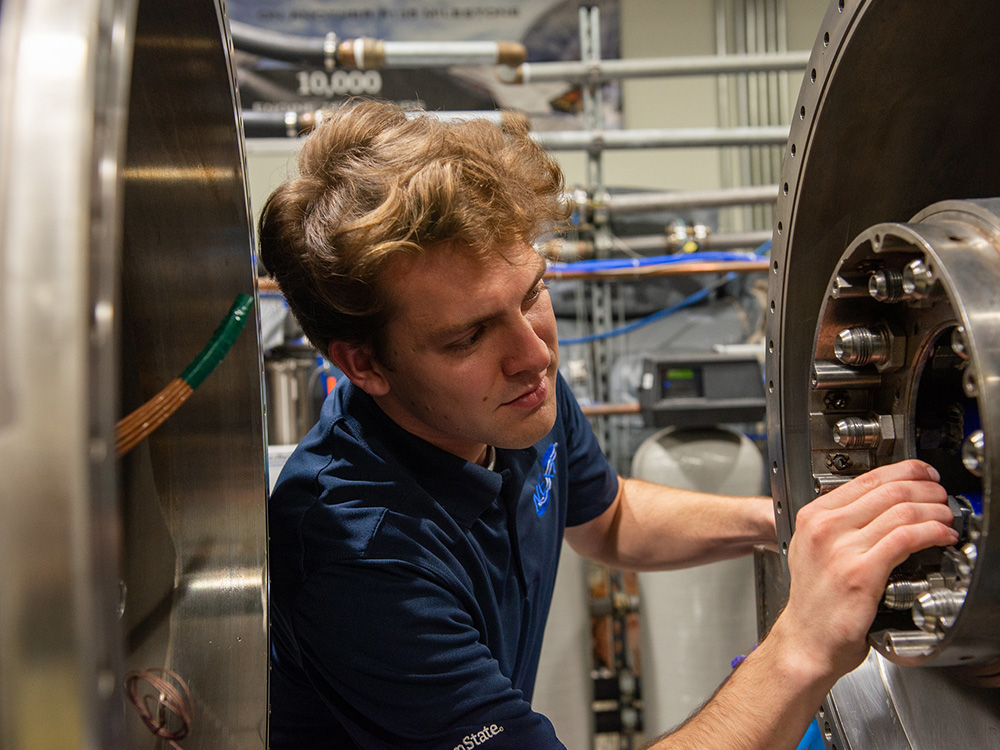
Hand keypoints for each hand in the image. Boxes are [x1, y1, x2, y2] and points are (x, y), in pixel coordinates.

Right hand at [775, 459, 956, 680]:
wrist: (807, 640)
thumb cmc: (814, 602)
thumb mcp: (814, 550)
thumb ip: (840, 525)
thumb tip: (882, 506)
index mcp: (813, 517)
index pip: (866, 479)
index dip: (904, 472)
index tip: (922, 475)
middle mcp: (825, 528)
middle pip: (888, 490)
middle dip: (925, 488)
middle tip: (941, 495)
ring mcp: (841, 549)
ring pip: (901, 510)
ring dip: (934, 510)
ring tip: (946, 517)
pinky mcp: (861, 572)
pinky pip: (906, 538)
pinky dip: (932, 532)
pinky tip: (942, 537)